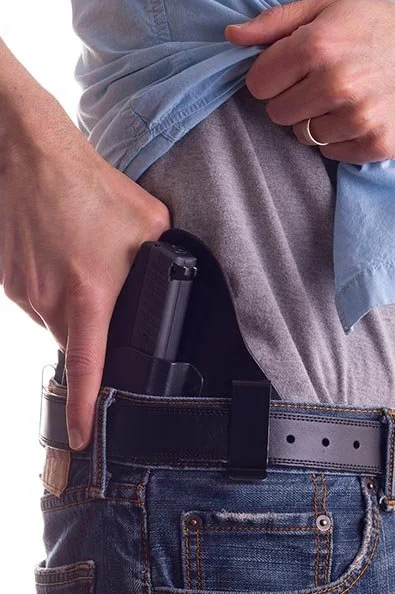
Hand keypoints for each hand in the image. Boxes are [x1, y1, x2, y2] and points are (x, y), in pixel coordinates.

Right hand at [0, 97, 171, 449]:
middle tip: (109, 296)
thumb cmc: (92, 188)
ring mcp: (23, 292)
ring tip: (88, 264)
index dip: (86, 408)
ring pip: (56, 321)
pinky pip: (38, 301)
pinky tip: (69, 257)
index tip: (83, 436)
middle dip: (96, 334)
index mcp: (89, 296)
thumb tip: (178, 274)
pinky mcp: (8, 279)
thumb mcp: (151, 225)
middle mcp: (50, 302)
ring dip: (76, 307)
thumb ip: (167, 260)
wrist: (32, 157)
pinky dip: (56, 290)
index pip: (88, 368)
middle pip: (77, 343)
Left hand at [225, 0, 394, 163]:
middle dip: (292, 100)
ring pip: (304, 136)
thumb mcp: (329, 8)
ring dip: (317, 121)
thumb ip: (275, 22)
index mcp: (316, 46)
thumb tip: (230, 38)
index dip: (271, 78)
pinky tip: (361, 115)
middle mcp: (334, 84)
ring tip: (346, 99)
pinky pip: (331, 152)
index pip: (258, 84)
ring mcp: (356, 118)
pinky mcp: (374, 144)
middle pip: (277, 113)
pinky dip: (340, 138)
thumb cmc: (382, 26)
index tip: (292, 72)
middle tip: (322, 85)